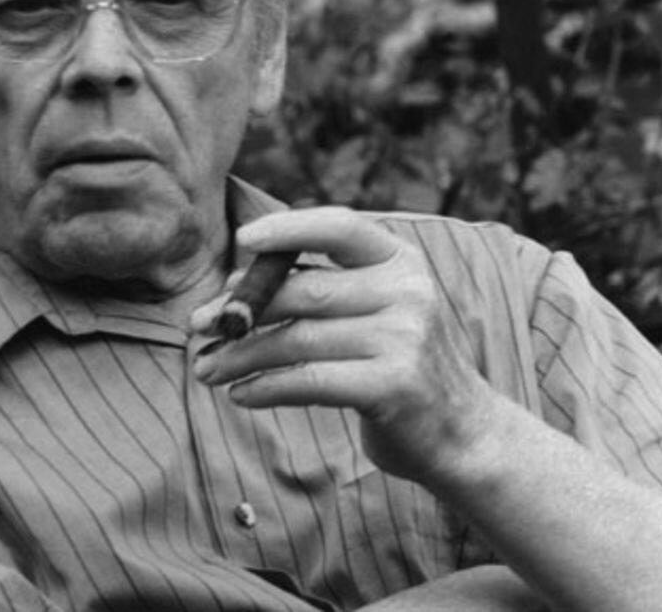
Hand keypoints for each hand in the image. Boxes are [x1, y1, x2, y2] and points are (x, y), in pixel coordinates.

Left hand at [190, 207, 496, 483]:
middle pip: (303, 289)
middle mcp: (407, 291)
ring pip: (297, 339)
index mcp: (400, 260)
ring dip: (240, 356)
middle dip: (240, 309)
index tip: (241, 239)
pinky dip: (265, 387)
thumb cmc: (398, 366)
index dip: (287, 229)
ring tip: (206, 369)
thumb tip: (230, 289)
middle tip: (197, 326)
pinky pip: (309, 381)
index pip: (339, 227)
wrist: (464, 434)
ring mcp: (404, 338)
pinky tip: (241, 394)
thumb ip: (318, 291)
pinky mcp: (394, 386)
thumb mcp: (374, 313)